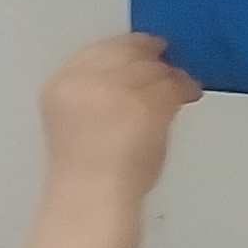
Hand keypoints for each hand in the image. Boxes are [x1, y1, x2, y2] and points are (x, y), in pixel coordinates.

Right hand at [38, 33, 195, 194]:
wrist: (93, 197)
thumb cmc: (86, 171)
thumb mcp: (78, 118)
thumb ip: (99, 91)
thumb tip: (138, 75)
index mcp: (60, 85)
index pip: (97, 50)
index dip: (125, 49)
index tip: (143, 52)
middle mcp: (83, 80)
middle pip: (127, 50)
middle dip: (150, 59)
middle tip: (167, 68)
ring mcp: (115, 87)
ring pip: (153, 65)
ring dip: (170, 76)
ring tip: (180, 88)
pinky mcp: (146, 99)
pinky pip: (173, 83)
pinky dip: (184, 89)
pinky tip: (187, 97)